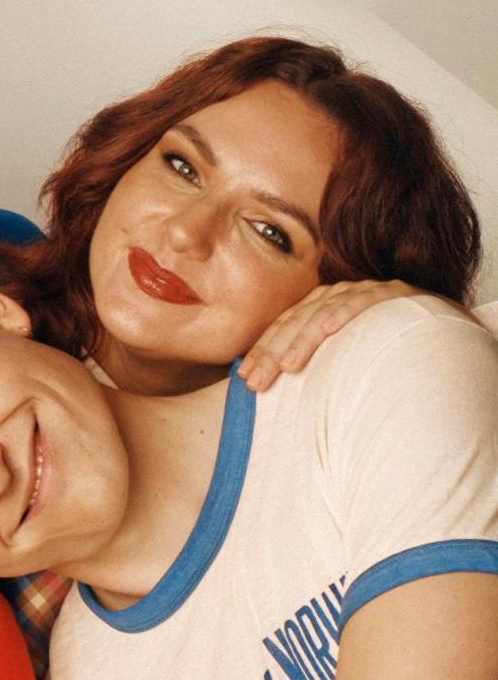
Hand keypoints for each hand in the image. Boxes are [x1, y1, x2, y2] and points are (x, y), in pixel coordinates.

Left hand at [239, 280, 420, 389]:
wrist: (436, 328)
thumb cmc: (380, 347)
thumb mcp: (339, 355)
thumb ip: (310, 362)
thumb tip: (268, 388)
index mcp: (318, 306)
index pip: (283, 327)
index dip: (262, 351)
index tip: (244, 378)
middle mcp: (336, 295)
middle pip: (296, 322)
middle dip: (273, 352)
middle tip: (256, 381)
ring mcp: (364, 291)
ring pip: (324, 312)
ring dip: (303, 339)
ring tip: (287, 365)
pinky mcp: (393, 292)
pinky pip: (364, 300)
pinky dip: (345, 313)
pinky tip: (329, 328)